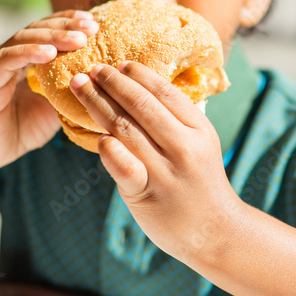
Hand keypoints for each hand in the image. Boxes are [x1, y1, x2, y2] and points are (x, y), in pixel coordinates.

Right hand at [0, 9, 98, 174]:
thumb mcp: (56, 106)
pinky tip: (49, 53)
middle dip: (66, 25)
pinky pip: (7, 59)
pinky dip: (29, 53)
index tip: (95, 22)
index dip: (70, 21)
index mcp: (23, 56)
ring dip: (52, 36)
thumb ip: (72, 88)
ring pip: (23, 38)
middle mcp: (7, 54)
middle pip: (38, 27)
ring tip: (78, 40)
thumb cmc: (23, 128)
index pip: (47, 28)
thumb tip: (103, 77)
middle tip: (92, 27)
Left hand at [69, 61, 244, 264]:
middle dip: (112, 83)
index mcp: (198, 128)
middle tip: (91, 69)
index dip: (138, 74)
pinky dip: (109, 149)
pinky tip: (97, 136)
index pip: (164, 92)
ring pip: (126, 129)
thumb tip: (138, 87)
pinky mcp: (147, 194)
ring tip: (80, 87)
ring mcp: (166, 171)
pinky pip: (124, 166)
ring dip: (98, 104)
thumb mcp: (200, 143)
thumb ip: (175, 119)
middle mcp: (184, 146)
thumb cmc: (200, 182)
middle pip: (141, 105)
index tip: (118, 64)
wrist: (215, 231)